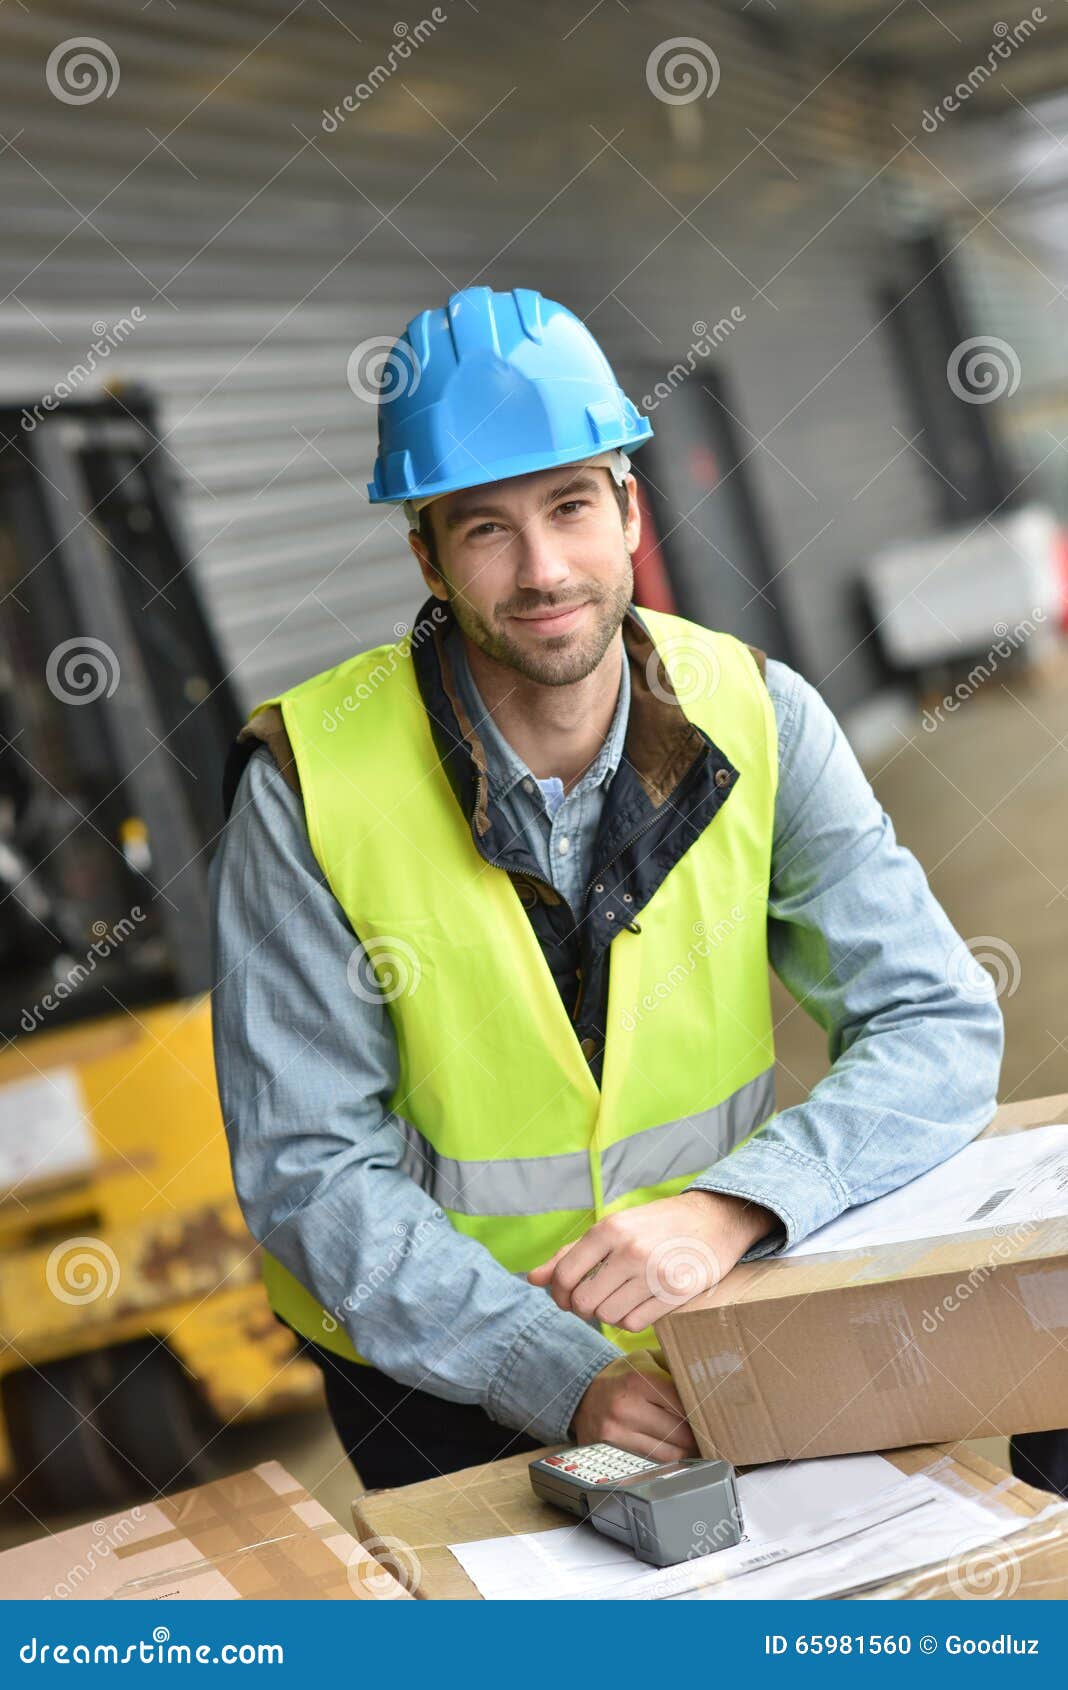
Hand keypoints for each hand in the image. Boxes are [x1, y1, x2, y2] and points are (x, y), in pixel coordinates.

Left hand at [527, 1189, 775, 1332]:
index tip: (565, 1297)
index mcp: (610, 1228)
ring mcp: (655, 1272)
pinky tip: (638, 1305)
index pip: (564, 1276)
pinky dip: (630, 1321)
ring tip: (619, 1299)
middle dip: (582, 1308)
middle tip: (592, 1301)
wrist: (714, 1220)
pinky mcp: (677, 1293)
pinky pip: (634, 1324)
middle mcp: (630, 1249)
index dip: (558, 1294)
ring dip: (608, 1314)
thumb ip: (571, 1253)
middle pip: (583, 1302)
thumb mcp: (614, 1228)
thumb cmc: (656, 1225)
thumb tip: (532, 1279)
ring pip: (608, 1316)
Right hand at [570, 1352, 698, 1460]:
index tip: (711, 1415)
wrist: (581, 1395)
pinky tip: (673, 1452)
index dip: (700, 1412)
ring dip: (684, 1452)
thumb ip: (673, 1365)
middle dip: (695, 1435)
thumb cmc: (622, 1377)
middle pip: (679, 1432)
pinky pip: (651, 1462)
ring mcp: (617, 1433)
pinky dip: (666, 1459)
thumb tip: (708, 1376)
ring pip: (668, 1454)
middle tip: (707, 1433)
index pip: (683, 1404)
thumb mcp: (646, 1360)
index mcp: (639, 1380)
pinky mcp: (612, 1452)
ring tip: (694, 1445)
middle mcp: (626, 1408)